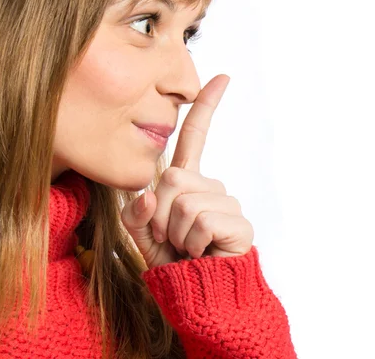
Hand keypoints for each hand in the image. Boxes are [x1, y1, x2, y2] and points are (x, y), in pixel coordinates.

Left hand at [120, 74, 253, 269]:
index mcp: (188, 182)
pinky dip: (192, 243)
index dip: (207, 106)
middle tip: (171, 238)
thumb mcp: (143, 235)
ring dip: (175, 233)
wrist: (200, 299)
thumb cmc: (174, 264)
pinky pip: (198, 221)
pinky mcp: (239, 223)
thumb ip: (135, 213)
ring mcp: (226, 203)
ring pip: (182, 203)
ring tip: (188, 248)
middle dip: (159, 214)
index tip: (223, 76)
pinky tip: (203, 252)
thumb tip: (145, 196)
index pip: (196, 136)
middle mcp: (210, 186)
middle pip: (170, 177)